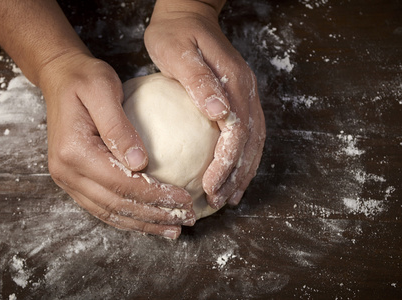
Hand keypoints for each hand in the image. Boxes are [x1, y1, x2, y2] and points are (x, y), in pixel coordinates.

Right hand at [38, 51, 195, 238]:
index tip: (184, 200)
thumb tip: (140, 163)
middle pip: (116, 204)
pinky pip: (102, 206)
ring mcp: (67, 179)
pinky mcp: (74, 179)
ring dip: (143, 223)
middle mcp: (67, 171)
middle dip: (154, 216)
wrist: (59, 77)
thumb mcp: (103, 90)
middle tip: (184, 220)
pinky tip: (147, 220)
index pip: (122, 183)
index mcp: (74, 151)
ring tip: (171, 228)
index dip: (155, 195)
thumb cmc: (84, 78)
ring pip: (109, 212)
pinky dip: (127, 217)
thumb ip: (119, 127)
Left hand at [145, 1, 265, 208]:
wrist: (187, 12)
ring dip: (243, 171)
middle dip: (236, 175)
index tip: (211, 187)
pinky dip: (242, 157)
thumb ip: (200, 82)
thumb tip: (220, 113)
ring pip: (253, 141)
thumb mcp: (179, 53)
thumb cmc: (176, 33)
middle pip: (250, 142)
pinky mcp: (238, 97)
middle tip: (221, 201)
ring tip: (231, 196)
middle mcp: (246, 91)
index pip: (236, 132)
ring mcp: (246, 94)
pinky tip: (231, 172)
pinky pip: (247, 133)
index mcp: (234, 83)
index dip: (226, 163)